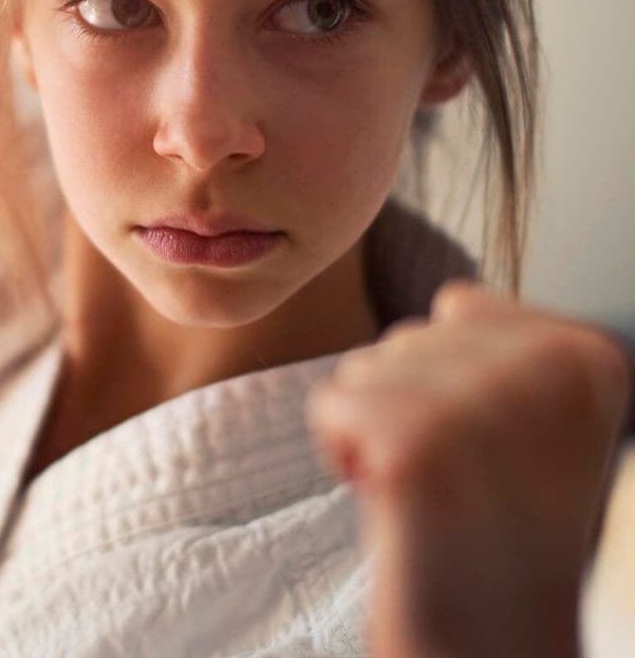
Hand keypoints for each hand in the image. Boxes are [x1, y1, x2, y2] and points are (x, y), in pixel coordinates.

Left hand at [304, 281, 633, 657]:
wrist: (494, 648)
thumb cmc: (500, 532)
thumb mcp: (537, 422)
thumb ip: (504, 351)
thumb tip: (453, 300)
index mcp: (591, 356)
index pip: (461, 304)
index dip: (450, 380)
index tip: (492, 452)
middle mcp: (549, 367)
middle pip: (407, 335)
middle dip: (408, 404)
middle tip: (459, 483)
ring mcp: (483, 402)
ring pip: (365, 366)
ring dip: (376, 429)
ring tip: (431, 497)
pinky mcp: (416, 443)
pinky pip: (331, 405)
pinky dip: (343, 454)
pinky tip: (396, 508)